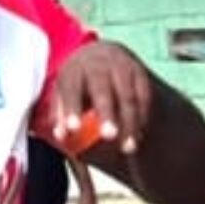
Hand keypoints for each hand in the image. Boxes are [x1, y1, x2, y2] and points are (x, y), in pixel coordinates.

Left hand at [46, 43, 155, 159]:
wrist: (103, 55)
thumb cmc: (79, 84)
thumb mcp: (64, 93)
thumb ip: (61, 114)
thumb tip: (62, 136)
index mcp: (74, 69)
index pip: (72, 88)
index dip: (72, 108)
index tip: (73, 129)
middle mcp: (98, 64)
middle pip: (102, 88)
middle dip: (106, 112)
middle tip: (109, 137)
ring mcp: (122, 67)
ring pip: (128, 96)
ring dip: (130, 123)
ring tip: (128, 148)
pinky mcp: (140, 74)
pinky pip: (143, 98)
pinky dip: (142, 118)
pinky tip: (138, 136)